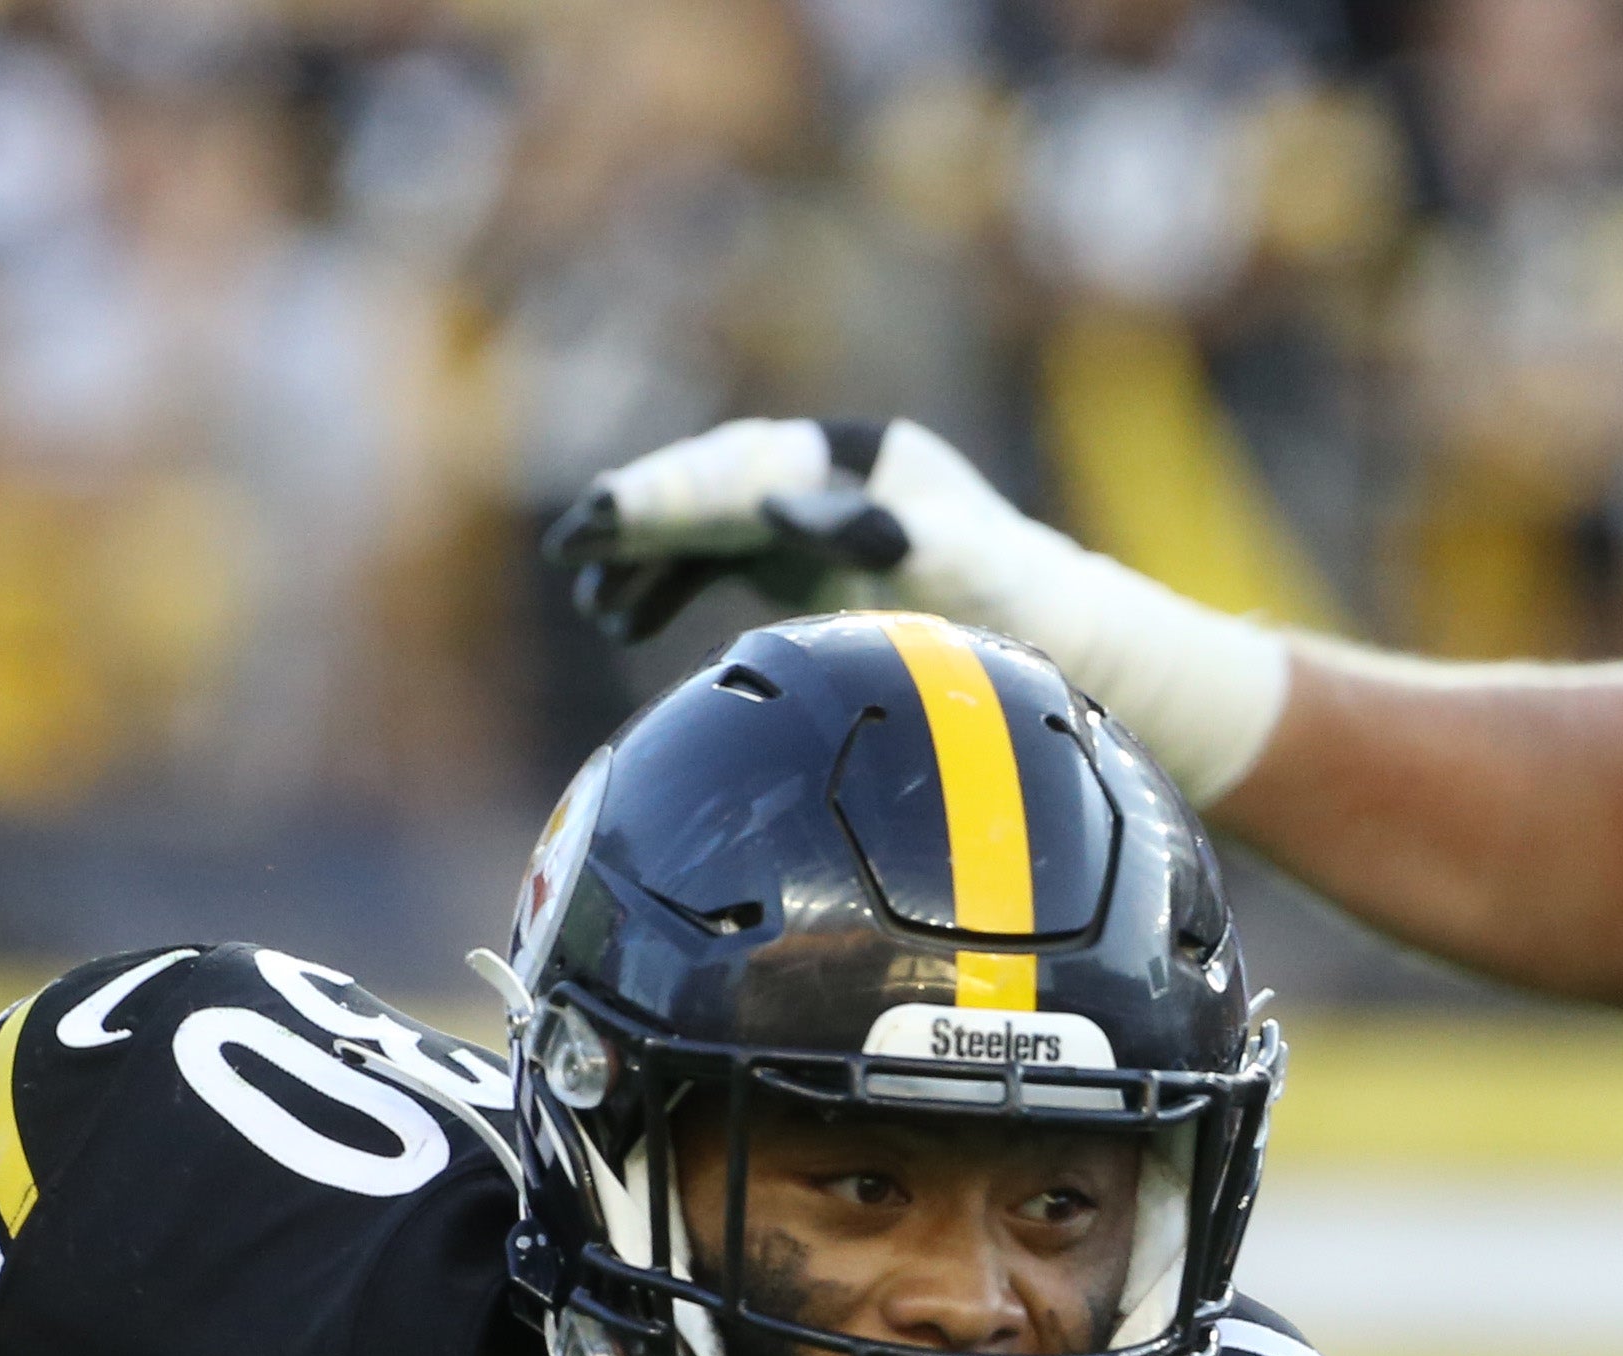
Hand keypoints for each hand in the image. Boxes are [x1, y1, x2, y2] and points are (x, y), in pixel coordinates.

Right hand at [544, 416, 1029, 642]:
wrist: (1050, 631)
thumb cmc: (1010, 599)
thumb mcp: (954, 565)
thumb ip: (871, 531)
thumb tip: (769, 507)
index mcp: (860, 458)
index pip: (747, 469)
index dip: (675, 492)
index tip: (608, 514)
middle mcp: (825, 474)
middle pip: (714, 482)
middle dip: (642, 511)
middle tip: (572, 543)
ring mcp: (808, 514)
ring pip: (706, 522)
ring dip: (644, 554)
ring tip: (590, 594)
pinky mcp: (798, 558)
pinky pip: (714, 560)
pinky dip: (667, 584)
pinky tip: (620, 617)